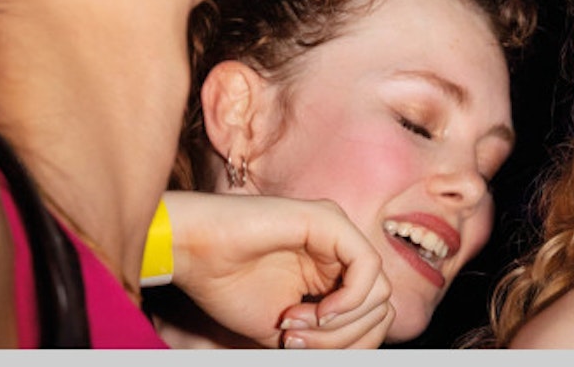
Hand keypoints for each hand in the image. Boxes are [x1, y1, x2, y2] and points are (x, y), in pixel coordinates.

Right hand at [162, 190, 392, 347]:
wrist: (194, 253)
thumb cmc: (228, 286)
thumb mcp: (290, 331)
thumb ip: (327, 339)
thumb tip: (362, 353)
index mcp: (333, 274)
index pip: (372, 318)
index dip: (344, 346)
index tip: (293, 346)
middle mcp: (341, 251)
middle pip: (380, 309)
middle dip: (341, 340)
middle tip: (294, 339)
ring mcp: (338, 233)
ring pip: (379, 293)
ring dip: (338, 326)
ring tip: (294, 324)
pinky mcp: (329, 220)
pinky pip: (368, 266)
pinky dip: (348, 300)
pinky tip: (317, 312)